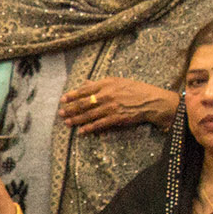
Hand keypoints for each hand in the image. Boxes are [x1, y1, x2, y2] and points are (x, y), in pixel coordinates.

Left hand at [60, 77, 175, 132]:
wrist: (152, 101)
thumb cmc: (135, 90)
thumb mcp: (118, 81)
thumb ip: (100, 83)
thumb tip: (84, 82)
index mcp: (107, 84)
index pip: (84, 90)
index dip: (72, 95)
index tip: (62, 99)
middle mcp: (107, 95)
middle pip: (84, 103)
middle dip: (70, 109)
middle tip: (60, 113)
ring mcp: (111, 107)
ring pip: (89, 115)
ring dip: (76, 119)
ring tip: (66, 122)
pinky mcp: (116, 118)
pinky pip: (99, 124)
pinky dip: (89, 128)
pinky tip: (81, 132)